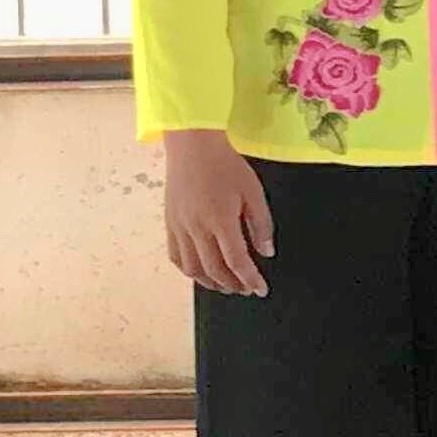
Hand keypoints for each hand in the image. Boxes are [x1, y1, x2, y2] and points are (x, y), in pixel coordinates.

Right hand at [161, 129, 274, 296]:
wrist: (193, 147)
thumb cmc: (226, 166)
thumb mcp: (253, 192)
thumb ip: (261, 225)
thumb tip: (266, 252)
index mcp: (220, 221)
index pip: (236, 261)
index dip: (250, 279)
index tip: (261, 290)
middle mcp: (196, 228)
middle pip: (214, 269)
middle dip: (232, 284)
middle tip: (245, 290)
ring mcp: (179, 227)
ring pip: (192, 267)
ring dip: (209, 282)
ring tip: (225, 286)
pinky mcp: (169, 223)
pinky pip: (175, 255)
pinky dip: (188, 270)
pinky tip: (200, 272)